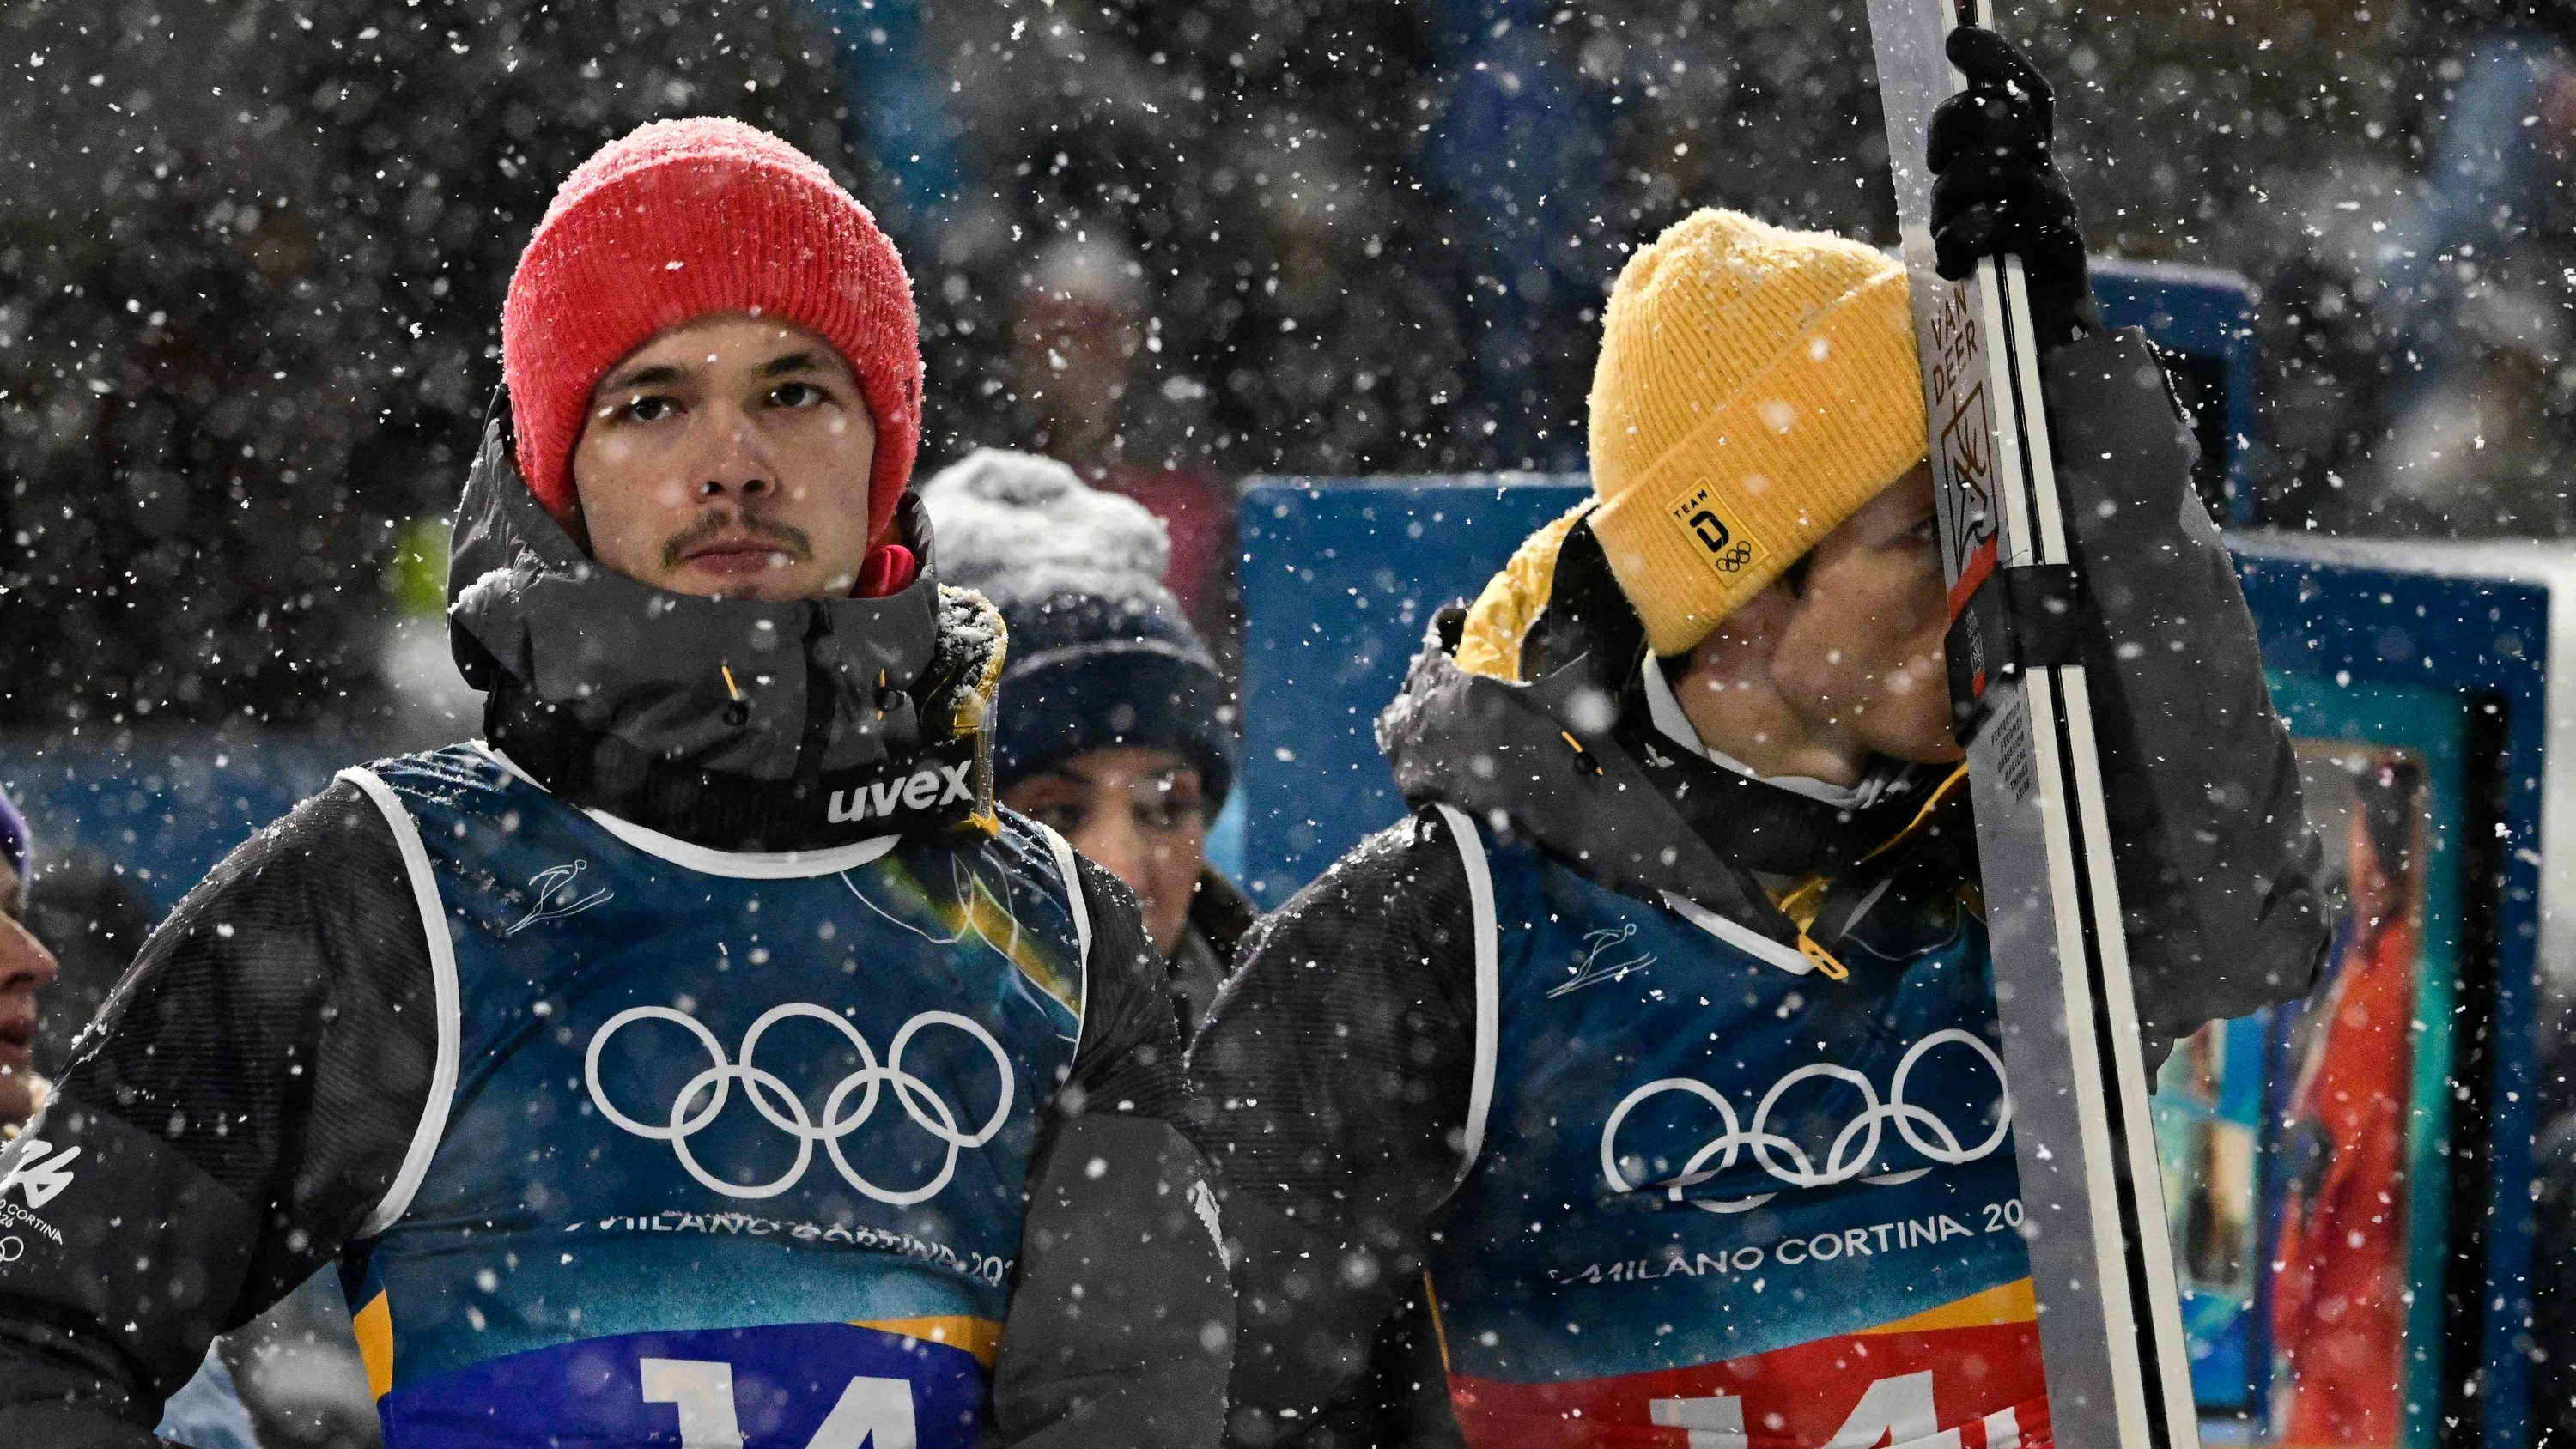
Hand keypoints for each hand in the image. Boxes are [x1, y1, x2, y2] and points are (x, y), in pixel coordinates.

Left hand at [1927, 26, 2100, 349]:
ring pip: (1996, 166)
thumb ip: (1963, 175)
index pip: (2025, 95)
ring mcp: (2054, 216)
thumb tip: (1948, 124)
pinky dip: (1964, 240)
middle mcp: (2049, 182)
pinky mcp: (2052, 256)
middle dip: (1956, 125)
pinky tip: (1956, 264)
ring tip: (1947, 235)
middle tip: (1936, 158)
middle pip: (2005, 116)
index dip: (1998, 62)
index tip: (1961, 38)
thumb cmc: (1997, 288)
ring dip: (1952, 195)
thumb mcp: (1969, 221)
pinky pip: (1997, 224)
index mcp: (2030, 167)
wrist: (2040, 359)